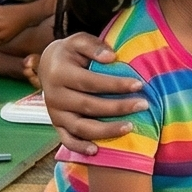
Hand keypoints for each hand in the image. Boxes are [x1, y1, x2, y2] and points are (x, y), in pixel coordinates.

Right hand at [38, 34, 151, 153]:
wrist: (48, 65)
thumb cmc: (70, 53)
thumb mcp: (78, 41)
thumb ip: (94, 46)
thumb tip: (111, 57)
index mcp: (59, 73)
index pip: (91, 82)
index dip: (115, 84)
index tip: (139, 84)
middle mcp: (54, 96)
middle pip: (88, 106)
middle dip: (118, 107)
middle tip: (143, 105)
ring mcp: (54, 113)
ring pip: (80, 127)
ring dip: (105, 131)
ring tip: (130, 127)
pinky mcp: (56, 125)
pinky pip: (67, 140)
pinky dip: (80, 147)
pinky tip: (97, 151)